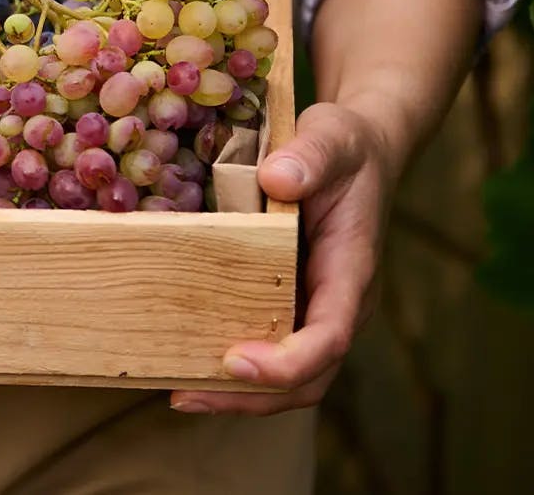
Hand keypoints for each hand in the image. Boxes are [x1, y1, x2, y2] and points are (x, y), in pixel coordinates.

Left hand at [170, 101, 398, 414]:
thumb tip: (278, 178)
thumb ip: (312, 155)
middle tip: (186, 394)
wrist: (356, 152)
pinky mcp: (290, 306)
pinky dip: (231, 371)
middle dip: (251, 397)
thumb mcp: (333, 137)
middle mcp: (339, 305)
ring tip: (178, 393)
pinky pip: (268, 352)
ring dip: (237, 396)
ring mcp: (315, 310)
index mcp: (353, 272)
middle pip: (308, 378)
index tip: (236, 362)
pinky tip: (184, 363)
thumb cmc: (347, 147)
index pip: (331, 336)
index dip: (287, 361)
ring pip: (287, 380)